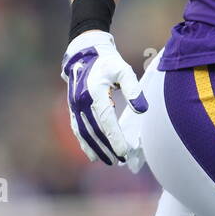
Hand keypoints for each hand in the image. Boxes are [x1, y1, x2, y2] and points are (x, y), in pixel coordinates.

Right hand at [61, 31, 147, 164]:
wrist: (84, 54)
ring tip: (108, 161)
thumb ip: (133, 89)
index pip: (106, 120)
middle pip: (95, 131)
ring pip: (85, 133)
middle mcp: (82, 101)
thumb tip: (142, 110)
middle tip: (119, 161)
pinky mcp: (73, 108)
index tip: (123, 151)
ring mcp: (75, 106)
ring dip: (96, 149)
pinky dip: (85, 143)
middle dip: (107, 147)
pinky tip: (92, 153)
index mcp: (95, 92)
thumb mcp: (123, 70)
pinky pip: (78, 129)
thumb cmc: (108, 62)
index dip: (114, 138)